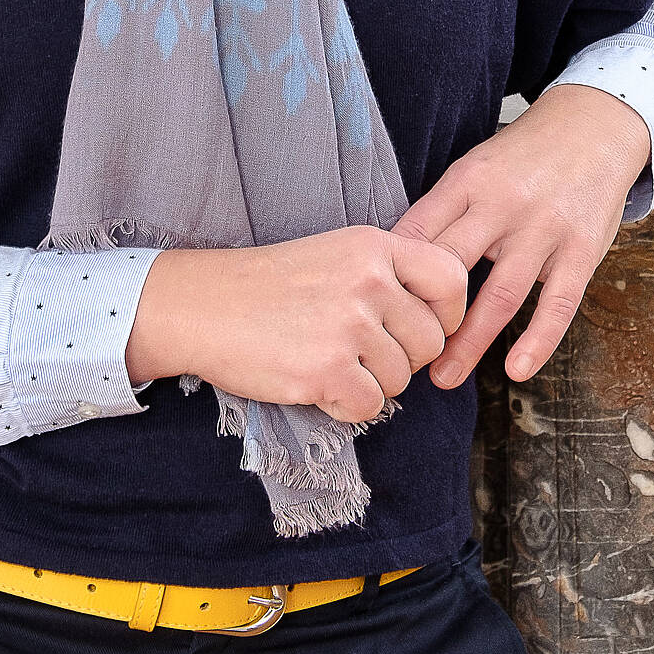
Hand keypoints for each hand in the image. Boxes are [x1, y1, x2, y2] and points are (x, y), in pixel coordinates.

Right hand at [125, 225, 468, 424]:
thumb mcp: (335, 254)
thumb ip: (387, 275)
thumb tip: (439, 319)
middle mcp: (369, 281)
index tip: (420, 328)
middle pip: (430, 342)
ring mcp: (349, 326)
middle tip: (356, 351)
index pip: (452, 279)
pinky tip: (315, 383)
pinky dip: (346, 406)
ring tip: (326, 359)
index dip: (447, 314)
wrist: (201, 305)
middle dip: (402, 358)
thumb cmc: (268, 285)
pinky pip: (371, 407)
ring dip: (370, 382)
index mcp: (373, 246)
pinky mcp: (327, 370)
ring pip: (401, 380)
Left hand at [390, 84, 649, 386]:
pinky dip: (538, 340)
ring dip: (469, 343)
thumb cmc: (524, 156)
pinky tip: (516, 369)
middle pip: (451, 267)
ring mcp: (544, 229)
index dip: (393, 276)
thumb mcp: (475, 166)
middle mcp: (503, 204)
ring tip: (443, 377)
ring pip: (500, 295)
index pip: (418, 232)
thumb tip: (393, 257)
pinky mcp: (580, 251)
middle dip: (421, 315)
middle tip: (397, 355)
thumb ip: (441, 209)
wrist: (593, 127)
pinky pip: (557, 303)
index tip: (373, 313)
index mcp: (468, 181)